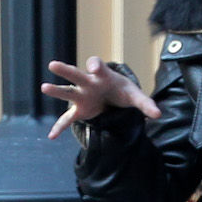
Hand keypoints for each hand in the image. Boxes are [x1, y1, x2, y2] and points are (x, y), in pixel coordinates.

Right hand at [41, 56, 164, 138]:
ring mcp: (82, 96)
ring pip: (68, 92)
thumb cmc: (122, 91)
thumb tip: (158, 114)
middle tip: (53, 64)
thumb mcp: (134, 96)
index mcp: (103, 75)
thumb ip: (145, 103)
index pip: (98, 65)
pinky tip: (51, 137)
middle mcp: (89, 83)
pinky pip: (68, 119)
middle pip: (76, 74)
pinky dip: (60, 127)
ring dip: (56, 90)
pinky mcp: (79, 110)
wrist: (113, 97)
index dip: (95, 65)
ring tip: (44, 87)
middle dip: (66, 70)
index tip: (93, 66)